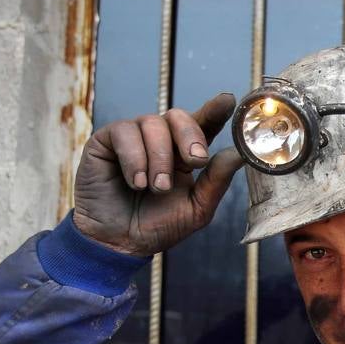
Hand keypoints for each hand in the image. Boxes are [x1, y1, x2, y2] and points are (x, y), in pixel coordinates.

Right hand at [71, 93, 241, 257]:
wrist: (120, 243)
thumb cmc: (158, 226)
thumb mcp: (196, 209)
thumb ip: (217, 181)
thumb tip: (238, 154)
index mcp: (185, 152)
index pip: (203, 123)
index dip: (215, 109)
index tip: (228, 100)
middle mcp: (160, 139)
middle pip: (179, 116)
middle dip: (190, 137)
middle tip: (194, 162)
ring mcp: (133, 137)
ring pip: (152, 123)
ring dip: (160, 159)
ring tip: (155, 188)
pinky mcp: (106, 140)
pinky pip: (124, 132)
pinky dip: (134, 159)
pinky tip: (136, 182)